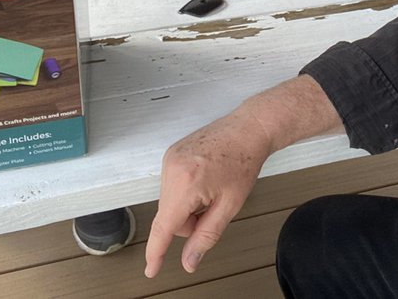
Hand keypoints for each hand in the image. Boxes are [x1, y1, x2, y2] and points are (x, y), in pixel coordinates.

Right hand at [143, 108, 272, 276]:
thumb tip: (189, 261)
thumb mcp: (230, 205)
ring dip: (187, 205)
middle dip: (189, 221)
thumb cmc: (243, 161)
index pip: (164, 227)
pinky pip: (171, 186)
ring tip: (211, 187)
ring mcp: (169, 159)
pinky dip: (185, 191)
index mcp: (186, 183)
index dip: (156, 252)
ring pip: (170, 203)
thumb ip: (207, 236)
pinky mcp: (171, 154)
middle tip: (213, 206)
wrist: (247, 129)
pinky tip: (204, 178)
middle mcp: (172, 168)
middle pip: (169, 216)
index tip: (150, 269)